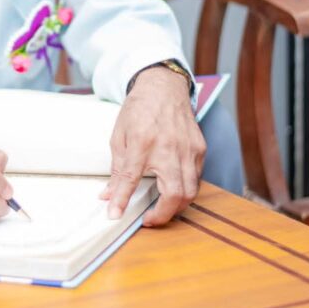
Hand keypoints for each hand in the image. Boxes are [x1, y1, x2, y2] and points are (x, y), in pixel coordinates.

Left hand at [100, 66, 205, 226]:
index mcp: (143, 142)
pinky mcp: (200, 149)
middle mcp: (169, 147)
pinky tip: (173, 188)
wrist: (163, 88)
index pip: (131, 178)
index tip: (114, 216)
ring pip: (190, 191)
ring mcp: (189, 149)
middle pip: (175, 194)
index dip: (121, 200)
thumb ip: (117, 169)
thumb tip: (108, 196)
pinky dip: (185, 189)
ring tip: (161, 209)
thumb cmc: (139, 110)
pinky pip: (196, 178)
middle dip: (163, 215)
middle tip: (149, 219)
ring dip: (176, 206)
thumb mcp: (119, 136)